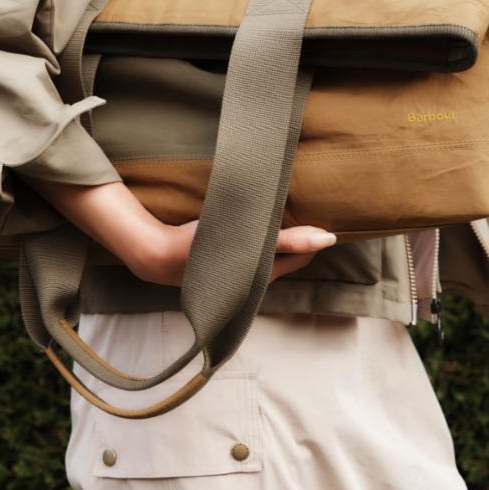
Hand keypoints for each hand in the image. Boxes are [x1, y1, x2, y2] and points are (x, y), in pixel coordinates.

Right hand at [135, 219, 336, 287]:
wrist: (159, 256)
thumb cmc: (203, 247)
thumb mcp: (249, 240)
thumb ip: (289, 239)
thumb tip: (329, 238)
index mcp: (266, 275)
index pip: (303, 256)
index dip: (311, 237)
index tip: (314, 213)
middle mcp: (257, 280)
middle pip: (287, 256)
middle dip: (297, 237)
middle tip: (299, 209)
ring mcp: (241, 276)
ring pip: (269, 254)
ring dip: (276, 237)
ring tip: (280, 213)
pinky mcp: (227, 268)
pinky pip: (252, 253)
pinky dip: (258, 241)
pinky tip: (253, 226)